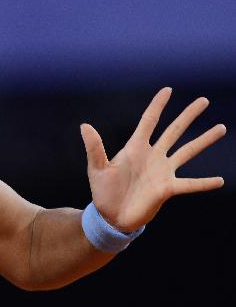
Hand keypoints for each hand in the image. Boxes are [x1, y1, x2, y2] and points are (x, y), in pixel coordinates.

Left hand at [80, 87, 226, 232]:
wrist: (110, 216)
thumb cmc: (103, 192)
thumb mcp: (97, 169)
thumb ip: (94, 148)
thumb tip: (84, 125)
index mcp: (135, 148)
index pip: (149, 121)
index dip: (158, 105)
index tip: (168, 90)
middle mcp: (152, 156)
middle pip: (174, 130)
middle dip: (188, 115)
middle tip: (204, 100)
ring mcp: (162, 171)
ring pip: (187, 151)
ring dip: (204, 140)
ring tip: (221, 127)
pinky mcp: (167, 189)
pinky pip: (189, 184)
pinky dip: (204, 183)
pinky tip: (221, 180)